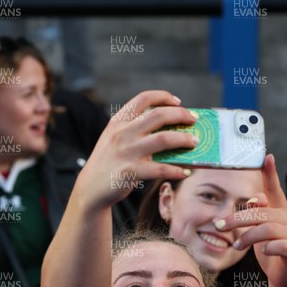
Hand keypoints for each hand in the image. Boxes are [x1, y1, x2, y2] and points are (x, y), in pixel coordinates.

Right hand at [75, 90, 199, 209]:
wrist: (91, 188)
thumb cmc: (109, 163)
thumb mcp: (114, 140)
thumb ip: (134, 131)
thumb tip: (170, 130)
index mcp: (118, 122)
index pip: (143, 98)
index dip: (164, 97)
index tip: (178, 102)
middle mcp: (122, 133)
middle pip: (159, 115)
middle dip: (181, 115)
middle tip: (194, 120)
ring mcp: (127, 152)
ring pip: (164, 139)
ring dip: (184, 139)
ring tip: (195, 143)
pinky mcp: (131, 172)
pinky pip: (161, 168)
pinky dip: (176, 170)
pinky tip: (185, 172)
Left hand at [214, 155, 286, 286]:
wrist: (285, 279)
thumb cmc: (270, 252)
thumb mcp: (258, 231)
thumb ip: (255, 215)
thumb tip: (252, 200)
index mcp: (279, 212)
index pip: (274, 190)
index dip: (271, 174)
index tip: (267, 156)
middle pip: (261, 212)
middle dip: (237, 218)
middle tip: (220, 225)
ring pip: (268, 227)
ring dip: (248, 236)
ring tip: (237, 245)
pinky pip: (281, 244)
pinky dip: (268, 248)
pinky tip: (264, 252)